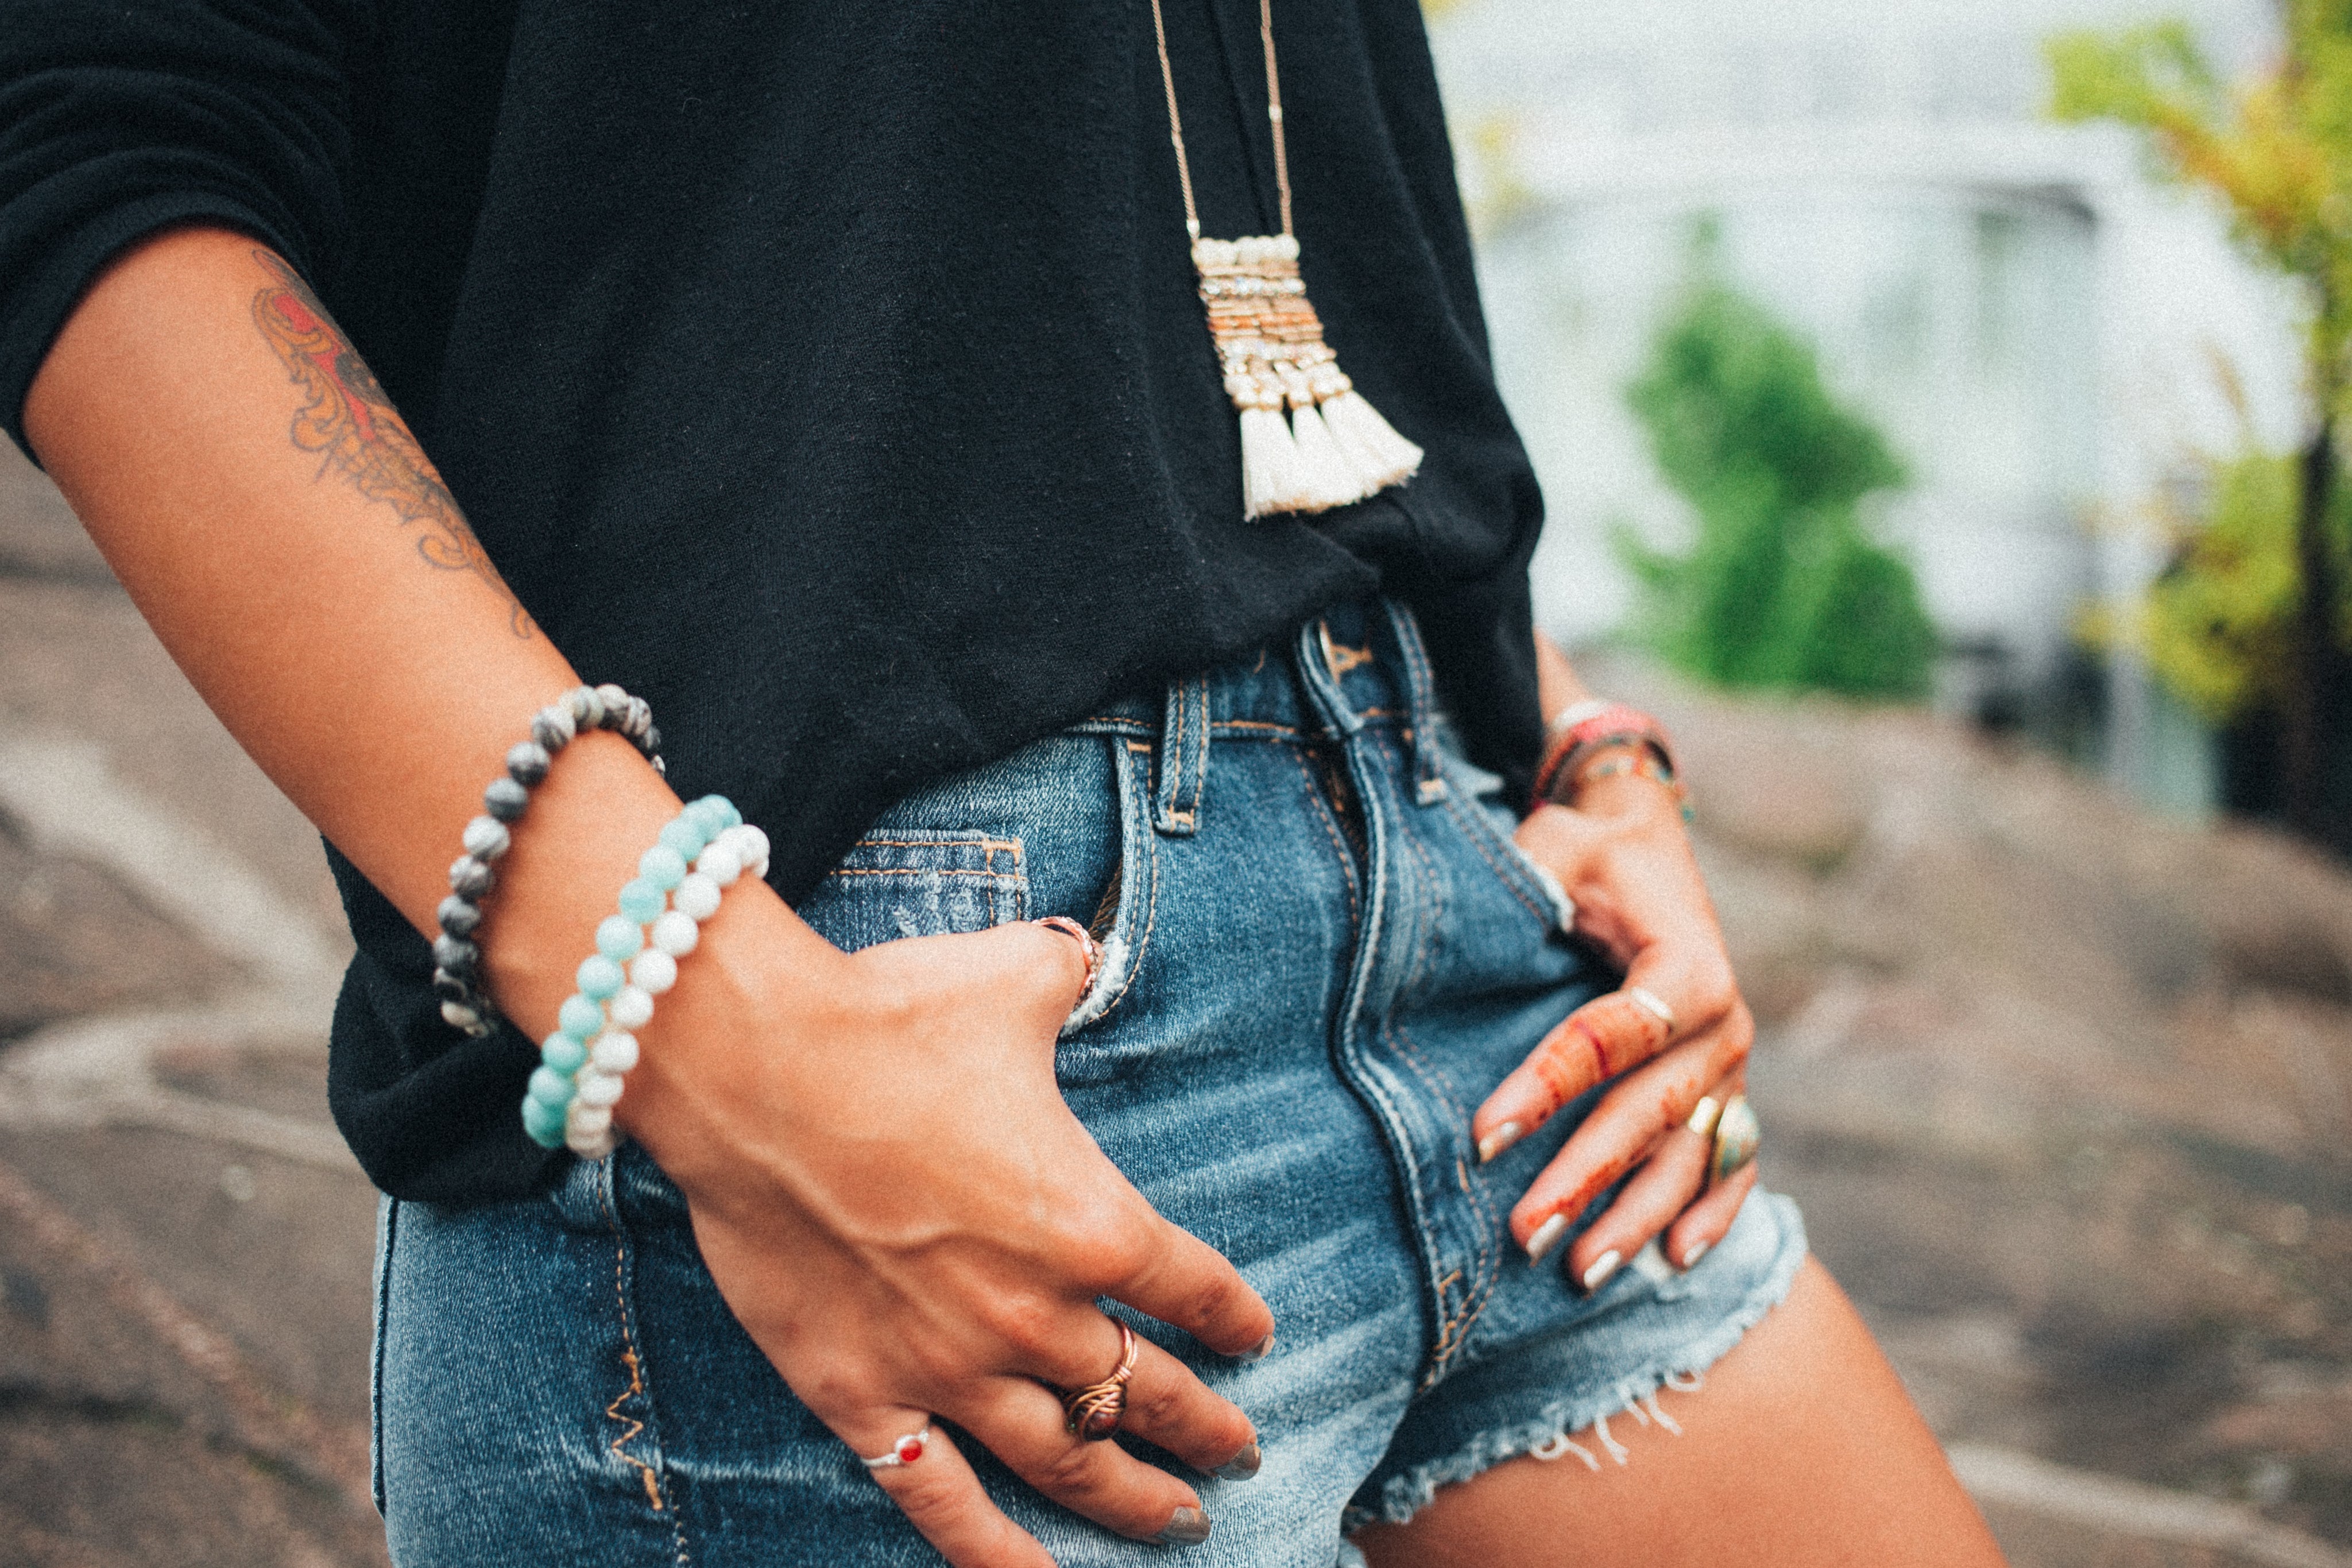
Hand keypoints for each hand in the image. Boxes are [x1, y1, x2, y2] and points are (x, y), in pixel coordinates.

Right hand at [625, 917, 1274, 1566]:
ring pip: (1070, 1462)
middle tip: (1240, 1451)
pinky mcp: (863, 1397)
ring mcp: (948, 1368)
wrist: (754, 1067)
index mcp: (1090, 1221)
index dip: (1237, 1317)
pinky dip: (996, 1556)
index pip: (1197, 1289)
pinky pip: (942, 1501)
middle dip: (1206, 1429)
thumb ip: (1068, 976)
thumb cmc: (890, 1016)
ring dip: (1135, 1501)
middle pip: (1150, 1393)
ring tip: (1183, 1523)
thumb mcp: (1013, 977)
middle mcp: (1035, 1314)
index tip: (1256, 1337)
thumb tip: (1085, 953)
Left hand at [1471, 769, 1757, 1282]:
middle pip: (1650, 1113)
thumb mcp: (1555, 847)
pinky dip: (1712, 1212)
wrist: (1644, 840)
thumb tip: (1469, 941)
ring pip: (1690, 1156)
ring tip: (1582, 1273)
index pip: (1610, 1038)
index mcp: (1686, 965)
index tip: (1482, 1138)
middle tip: (1527, 1234)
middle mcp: (1723, 1023)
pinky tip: (1677, 1261)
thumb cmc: (1586, 850)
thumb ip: (1527, 886)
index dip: (1545, 1088)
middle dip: (1587, 1178)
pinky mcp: (1729, 1089)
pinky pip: (1732, 1162)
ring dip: (1639, 1218)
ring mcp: (1732, 1066)